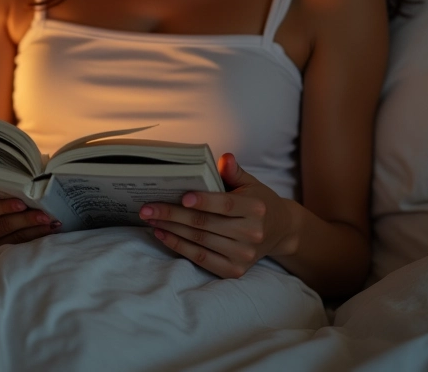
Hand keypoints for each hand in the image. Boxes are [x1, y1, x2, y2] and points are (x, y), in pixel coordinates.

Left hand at [138, 153, 297, 278]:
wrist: (279, 231)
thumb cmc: (258, 201)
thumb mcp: (251, 183)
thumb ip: (234, 171)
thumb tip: (224, 158)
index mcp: (255, 209)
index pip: (225, 204)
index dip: (203, 201)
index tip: (181, 197)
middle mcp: (251, 233)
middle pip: (205, 224)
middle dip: (173, 215)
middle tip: (147, 208)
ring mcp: (243, 255)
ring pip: (200, 241)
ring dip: (171, 230)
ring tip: (150, 219)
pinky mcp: (234, 270)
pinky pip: (201, 258)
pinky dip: (179, 247)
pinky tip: (162, 234)